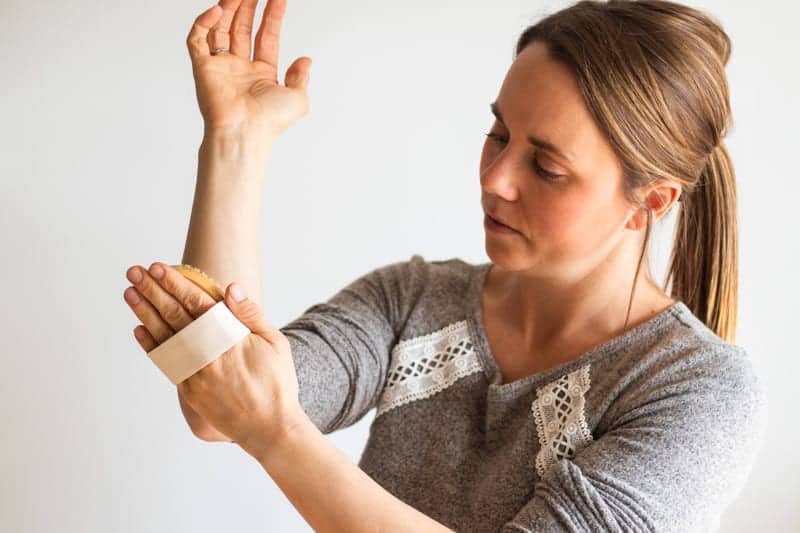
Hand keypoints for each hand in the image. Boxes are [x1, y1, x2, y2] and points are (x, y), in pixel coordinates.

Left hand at [124, 262, 304, 451]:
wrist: (270, 428)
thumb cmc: (277, 383)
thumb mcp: (275, 343)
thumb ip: (250, 314)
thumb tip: (230, 288)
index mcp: (231, 339)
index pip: (197, 303)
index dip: (176, 284)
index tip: (158, 268)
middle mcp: (209, 354)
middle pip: (175, 316)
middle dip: (153, 291)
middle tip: (134, 272)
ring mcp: (196, 373)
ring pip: (165, 336)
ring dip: (145, 313)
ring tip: (130, 292)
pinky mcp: (190, 390)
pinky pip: (166, 362)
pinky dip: (152, 345)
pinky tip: (139, 329)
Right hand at [186, 0, 311, 137]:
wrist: (245, 132)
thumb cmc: (269, 122)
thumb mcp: (298, 98)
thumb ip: (301, 77)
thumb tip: (306, 60)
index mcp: (261, 75)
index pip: (266, 37)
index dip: (273, 17)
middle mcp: (239, 69)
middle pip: (243, 29)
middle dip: (249, 7)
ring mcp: (220, 67)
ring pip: (221, 28)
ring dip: (229, 8)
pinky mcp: (202, 68)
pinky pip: (197, 39)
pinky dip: (204, 22)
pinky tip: (219, 9)